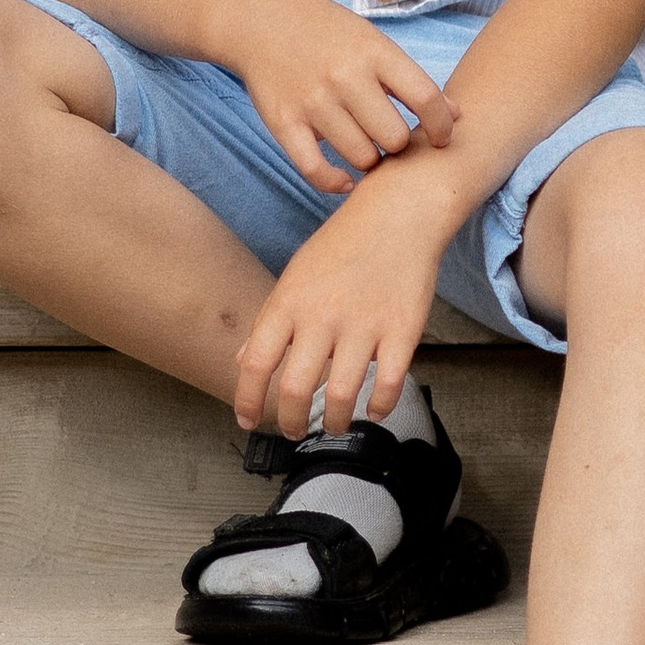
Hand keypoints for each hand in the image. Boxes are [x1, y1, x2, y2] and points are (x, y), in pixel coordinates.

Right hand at [222, 0, 455, 198]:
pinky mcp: (283, 122)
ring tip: (366, 147)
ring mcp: (312, 101)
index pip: (425, 98)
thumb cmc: (326, 32)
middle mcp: (345, 77)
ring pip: (361, 157)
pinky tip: (344, 179)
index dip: (442, 126)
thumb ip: (410, 78)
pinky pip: (316, 170)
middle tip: (391, 138)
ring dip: (369, 160)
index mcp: (373, 52)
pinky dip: (335, 182)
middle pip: (394, 137)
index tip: (441, 138)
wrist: (259, 19)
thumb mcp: (373, 42)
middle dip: (399, 144)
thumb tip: (456, 114)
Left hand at [233, 157, 454, 439]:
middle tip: (293, 431)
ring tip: (331, 426)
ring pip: (339, 397)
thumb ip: (270, 322)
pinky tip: (372, 408)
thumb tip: (243, 360)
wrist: (399, 212)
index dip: (247, 400)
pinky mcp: (402, 331)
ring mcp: (363, 325)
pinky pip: (387, 386)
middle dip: (289, 423)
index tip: (247, 422)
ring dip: (332, 423)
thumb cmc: (343, 244)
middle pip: (294, 390)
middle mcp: (322, 316)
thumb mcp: (296, 275)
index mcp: (289, 301)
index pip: (256, 364)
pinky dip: (378, 407)